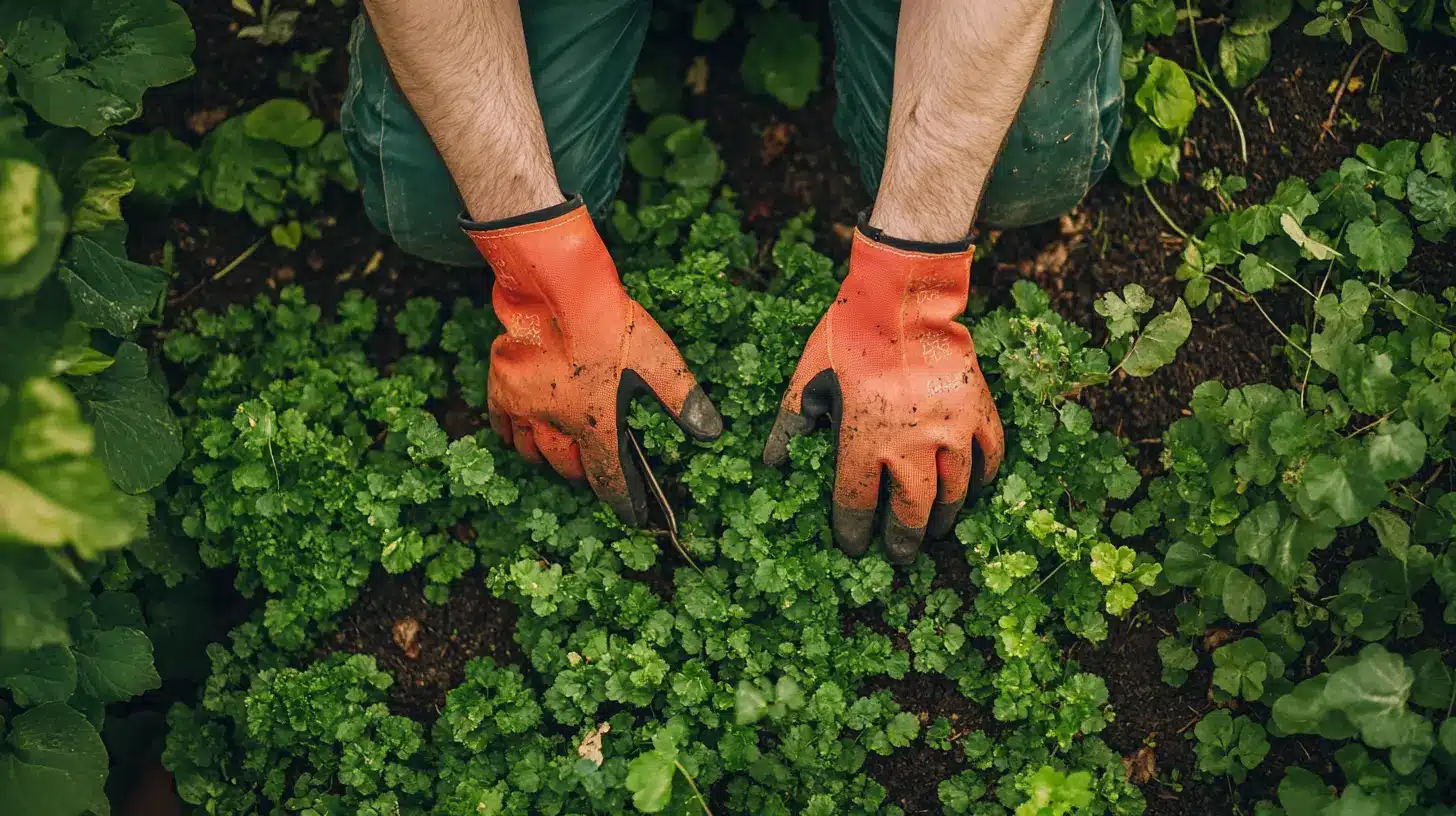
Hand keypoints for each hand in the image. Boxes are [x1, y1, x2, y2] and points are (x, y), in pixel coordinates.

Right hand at [464, 197, 721, 523]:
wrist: (556, 288)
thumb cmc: (608, 322)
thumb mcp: (659, 358)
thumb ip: (682, 398)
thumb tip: (710, 430)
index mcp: (596, 424)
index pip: (609, 478)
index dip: (624, 501)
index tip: (633, 516)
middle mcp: (555, 425)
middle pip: (568, 467)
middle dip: (585, 472)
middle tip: (597, 465)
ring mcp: (523, 408)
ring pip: (532, 452)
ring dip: (550, 457)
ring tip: (565, 449)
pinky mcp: (501, 387)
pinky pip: (502, 427)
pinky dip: (515, 436)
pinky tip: (525, 431)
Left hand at [763, 227, 1003, 561]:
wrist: (904, 294)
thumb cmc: (849, 335)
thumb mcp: (808, 377)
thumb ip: (790, 425)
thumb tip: (771, 464)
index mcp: (863, 439)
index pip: (857, 503)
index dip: (854, 532)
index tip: (853, 547)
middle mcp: (911, 444)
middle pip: (912, 512)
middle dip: (904, 541)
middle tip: (901, 555)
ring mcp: (950, 429)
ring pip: (954, 492)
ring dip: (944, 517)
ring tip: (937, 529)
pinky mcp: (978, 409)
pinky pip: (989, 455)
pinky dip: (983, 477)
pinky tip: (975, 488)